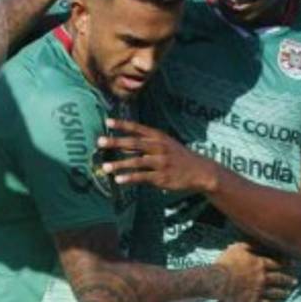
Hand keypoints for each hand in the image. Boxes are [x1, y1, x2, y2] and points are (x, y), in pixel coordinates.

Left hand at [97, 118, 219, 192]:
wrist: (200, 171)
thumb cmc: (176, 155)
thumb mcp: (162, 144)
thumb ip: (141, 143)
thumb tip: (119, 143)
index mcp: (158, 137)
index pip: (138, 128)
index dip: (122, 124)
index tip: (107, 121)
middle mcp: (159, 147)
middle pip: (135, 143)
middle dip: (116, 142)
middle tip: (99, 141)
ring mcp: (161, 162)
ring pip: (137, 162)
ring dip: (120, 164)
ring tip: (105, 166)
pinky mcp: (162, 177)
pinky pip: (143, 177)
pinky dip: (130, 178)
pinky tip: (118, 180)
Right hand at [214, 242, 294, 301]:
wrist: (218, 280)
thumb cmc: (225, 262)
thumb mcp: (236, 248)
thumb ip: (249, 245)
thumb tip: (258, 243)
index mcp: (259, 263)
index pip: (276, 263)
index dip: (285, 263)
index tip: (292, 264)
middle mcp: (262, 277)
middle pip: (279, 278)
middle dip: (287, 279)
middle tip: (294, 281)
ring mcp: (259, 289)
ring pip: (275, 291)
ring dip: (282, 292)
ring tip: (287, 293)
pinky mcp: (253, 300)